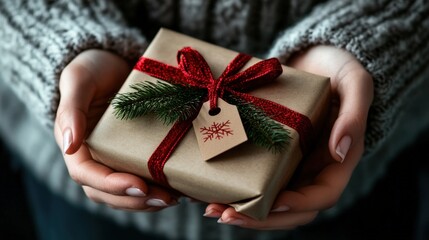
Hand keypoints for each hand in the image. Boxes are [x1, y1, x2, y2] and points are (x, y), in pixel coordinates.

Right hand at [54, 50, 177, 210]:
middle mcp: (93, 157)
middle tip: (166, 198)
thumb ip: (71, 110)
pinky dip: (157, 188)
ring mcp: (114, 158)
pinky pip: (142, 179)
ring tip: (175, 198)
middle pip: (107, 193)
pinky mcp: (132, 155)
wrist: (113, 63)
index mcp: (76, 145)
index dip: (111, 185)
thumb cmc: (93, 68)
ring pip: (125, 193)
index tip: (138, 186)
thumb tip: (69, 146)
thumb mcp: (79, 80)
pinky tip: (178, 188)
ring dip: (148, 201)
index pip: (87, 175)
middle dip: (135, 200)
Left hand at [203, 45, 373, 228]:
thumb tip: (341, 151)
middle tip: (225, 214)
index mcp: (337, 160)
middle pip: (290, 209)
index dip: (299, 205)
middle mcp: (312, 168)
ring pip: (269, 200)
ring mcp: (290, 163)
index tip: (273, 203)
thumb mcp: (354, 83)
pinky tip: (210, 187)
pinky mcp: (271, 153)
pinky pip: (255, 178)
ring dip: (241, 209)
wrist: (315, 57)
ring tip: (210, 207)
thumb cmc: (340, 68)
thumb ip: (353, 115)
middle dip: (259, 217)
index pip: (323, 195)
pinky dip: (235, 188)